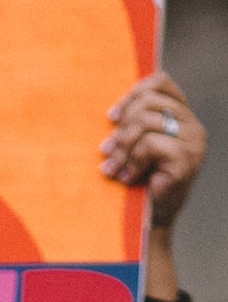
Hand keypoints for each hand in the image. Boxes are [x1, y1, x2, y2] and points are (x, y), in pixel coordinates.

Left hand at [103, 70, 205, 226]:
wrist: (151, 219)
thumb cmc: (140, 181)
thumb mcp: (135, 146)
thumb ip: (133, 124)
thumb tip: (112, 113)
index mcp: (182, 116)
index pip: (161, 82)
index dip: (132, 94)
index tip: (112, 117)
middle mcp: (193, 126)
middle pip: (148, 102)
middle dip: (121, 127)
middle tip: (107, 152)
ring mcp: (193, 143)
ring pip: (146, 121)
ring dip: (122, 147)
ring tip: (113, 168)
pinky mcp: (186, 161)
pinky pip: (150, 144)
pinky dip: (132, 161)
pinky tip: (128, 178)